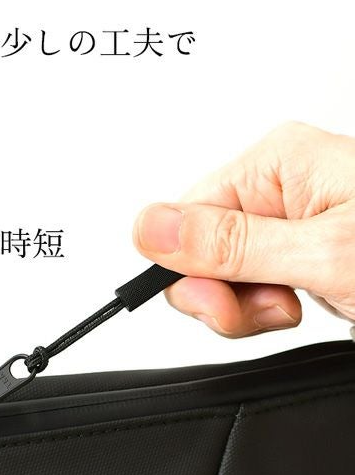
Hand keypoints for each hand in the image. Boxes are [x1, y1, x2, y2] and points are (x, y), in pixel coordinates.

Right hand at [133, 121, 354, 336]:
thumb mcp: (324, 252)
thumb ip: (232, 244)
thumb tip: (150, 228)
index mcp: (275, 165)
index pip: (184, 222)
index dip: (194, 274)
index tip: (226, 305)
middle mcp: (276, 188)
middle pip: (199, 251)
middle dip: (224, 294)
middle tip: (273, 306)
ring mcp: (287, 222)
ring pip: (221, 275)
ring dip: (248, 307)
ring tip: (295, 307)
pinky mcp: (297, 251)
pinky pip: (248, 285)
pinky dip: (265, 309)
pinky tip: (300, 305)